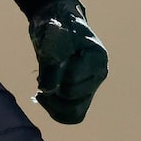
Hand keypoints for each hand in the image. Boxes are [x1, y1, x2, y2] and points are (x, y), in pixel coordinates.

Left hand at [29, 0, 108, 123]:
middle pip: (74, 99)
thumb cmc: (56, 27)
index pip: (72, 79)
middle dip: (53, 91)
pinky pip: (72, 116)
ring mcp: (92, 86)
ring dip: (54, 105)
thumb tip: (46, 90)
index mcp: (97, 57)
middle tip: (41, 78)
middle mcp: (99, 74)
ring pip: (75, 113)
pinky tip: (45, 98)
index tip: (46, 60)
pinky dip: (56, 111)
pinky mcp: (82, 94)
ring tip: (43, 91)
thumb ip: (50, 63)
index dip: (53, 75)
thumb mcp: (51, 39)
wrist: (57, 24)